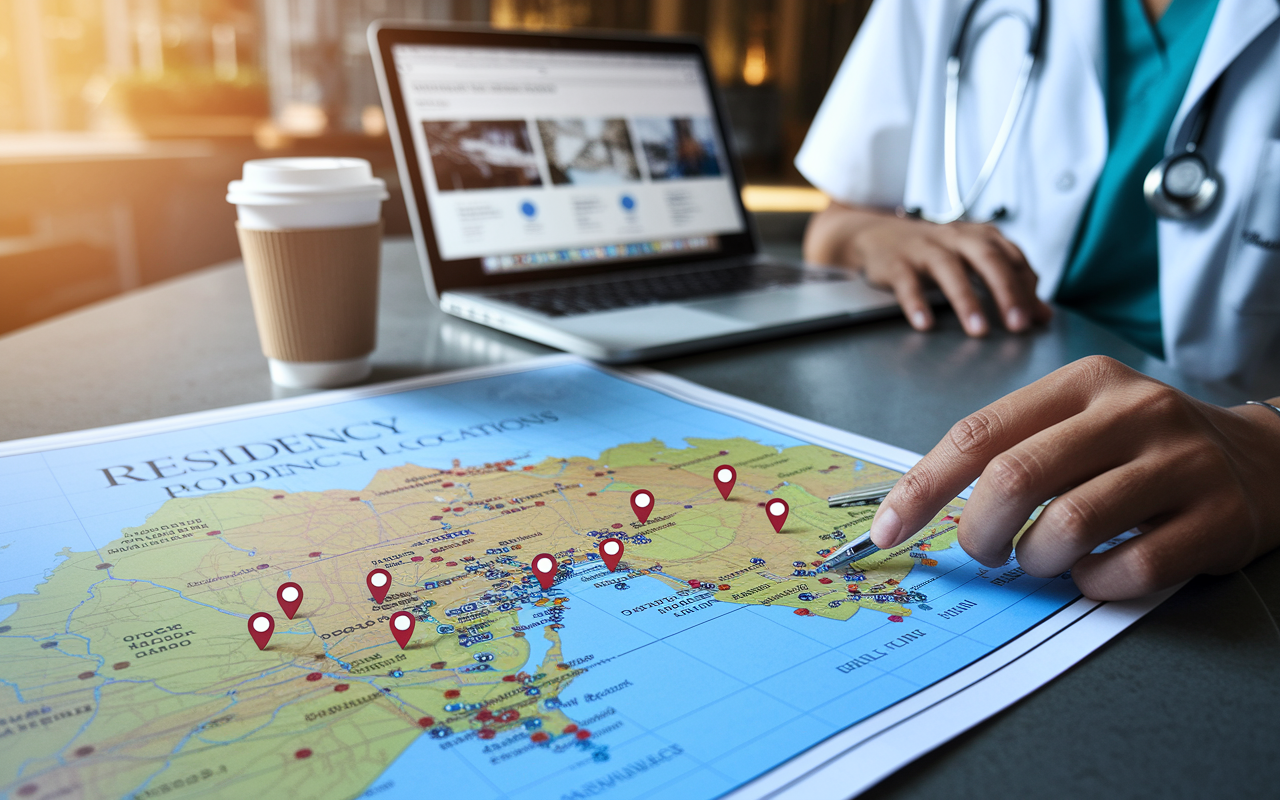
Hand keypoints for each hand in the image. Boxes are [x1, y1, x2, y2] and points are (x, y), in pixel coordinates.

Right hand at [803, 203, 1051, 334]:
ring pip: (949, 270)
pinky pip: (907, 283)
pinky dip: (917, 303)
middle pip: (987, 259)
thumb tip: (1043, 315)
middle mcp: (955, 237)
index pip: (1012, 259)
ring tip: (979, 331)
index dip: (1027, 288)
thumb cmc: (934, 251)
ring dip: (966, 301)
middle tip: (1018, 325)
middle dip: (1006, 292)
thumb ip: (1009, 285)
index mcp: (980, 236)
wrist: (877, 235)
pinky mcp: (895, 262)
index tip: (1037, 318)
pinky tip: (925, 324)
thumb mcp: (973, 261)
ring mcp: (924, 248)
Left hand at [867, 356, 1279, 599]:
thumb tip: (921, 506)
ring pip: (1068, 525)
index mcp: (1082, 383)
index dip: (922, 488)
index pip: (977, 434)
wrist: (1264, 462)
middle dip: (977, 531)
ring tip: (1043, 559)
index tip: (887, 530)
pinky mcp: (1218, 518)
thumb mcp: (1078, 424)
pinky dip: (1094, 583)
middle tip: (984, 550)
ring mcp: (1180, 463)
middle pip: (1014, 477)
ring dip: (1035, 560)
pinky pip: (1129, 568)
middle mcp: (1132, 412)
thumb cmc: (1141, 449)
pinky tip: (1096, 571)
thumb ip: (1011, 450)